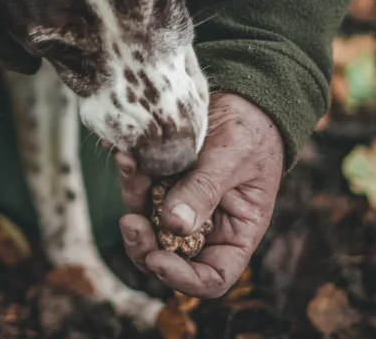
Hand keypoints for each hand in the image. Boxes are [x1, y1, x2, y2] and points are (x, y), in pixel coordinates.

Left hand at [116, 93, 283, 297]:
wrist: (241, 96)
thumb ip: (204, 191)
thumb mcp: (233, 159)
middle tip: (129, 221)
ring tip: (128, 163)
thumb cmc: (251, 131)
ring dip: (132, 198)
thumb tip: (174, 226)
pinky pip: (138, 188)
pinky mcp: (160, 183)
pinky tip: (124, 152)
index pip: (211, 278)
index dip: (183, 279)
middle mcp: (204, 228)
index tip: (157, 260)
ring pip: (145, 222)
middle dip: (142, 245)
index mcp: (235, 235)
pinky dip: (129, 174)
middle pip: (166, 256)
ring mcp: (178, 206)